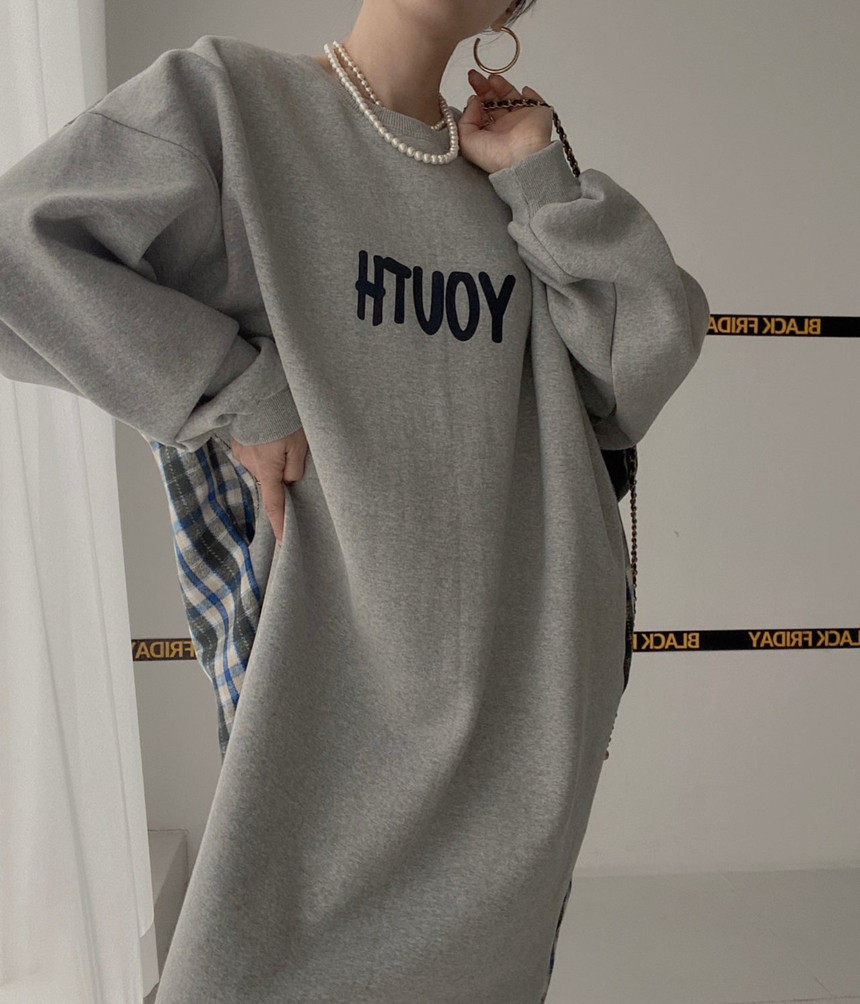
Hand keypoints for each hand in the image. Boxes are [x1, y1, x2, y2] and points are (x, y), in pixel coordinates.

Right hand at [230, 426, 307, 546]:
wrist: (260, 393)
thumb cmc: (283, 418)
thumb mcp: (300, 445)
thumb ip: (294, 469)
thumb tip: (287, 482)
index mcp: (268, 469)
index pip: (274, 505)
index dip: (279, 523)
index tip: (282, 541)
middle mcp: (251, 466)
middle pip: (269, 483)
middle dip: (279, 477)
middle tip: (290, 454)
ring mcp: (241, 455)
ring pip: (262, 470)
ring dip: (272, 462)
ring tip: (279, 439)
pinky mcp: (237, 445)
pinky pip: (253, 458)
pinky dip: (263, 453)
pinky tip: (268, 437)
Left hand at [458, 68, 553, 174]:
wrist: (521, 158)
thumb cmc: (495, 155)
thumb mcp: (466, 141)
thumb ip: (465, 120)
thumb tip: (473, 101)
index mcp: (490, 135)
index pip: (482, 114)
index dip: (476, 102)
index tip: (472, 95)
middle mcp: (506, 127)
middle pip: (494, 102)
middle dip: (483, 88)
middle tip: (474, 76)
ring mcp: (522, 120)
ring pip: (511, 98)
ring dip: (501, 86)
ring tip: (492, 78)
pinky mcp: (537, 113)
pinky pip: (535, 101)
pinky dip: (530, 94)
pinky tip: (524, 89)